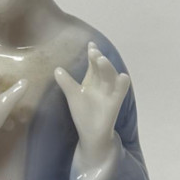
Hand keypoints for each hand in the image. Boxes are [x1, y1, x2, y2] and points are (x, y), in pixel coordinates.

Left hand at [55, 42, 129, 166]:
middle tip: (93, 52)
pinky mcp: (114, 105)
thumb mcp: (73, 96)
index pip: (94, 64)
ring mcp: (109, 94)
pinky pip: (120, 93)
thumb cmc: (83, 115)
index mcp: (93, 81)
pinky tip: (122, 77)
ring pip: (111, 78)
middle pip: (102, 68)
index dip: (93, 54)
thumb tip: (57, 69)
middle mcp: (103, 85)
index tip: (90, 44)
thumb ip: (66, 83)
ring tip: (101, 60)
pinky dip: (122, 85)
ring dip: (108, 68)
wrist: (91, 135)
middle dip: (98, 59)